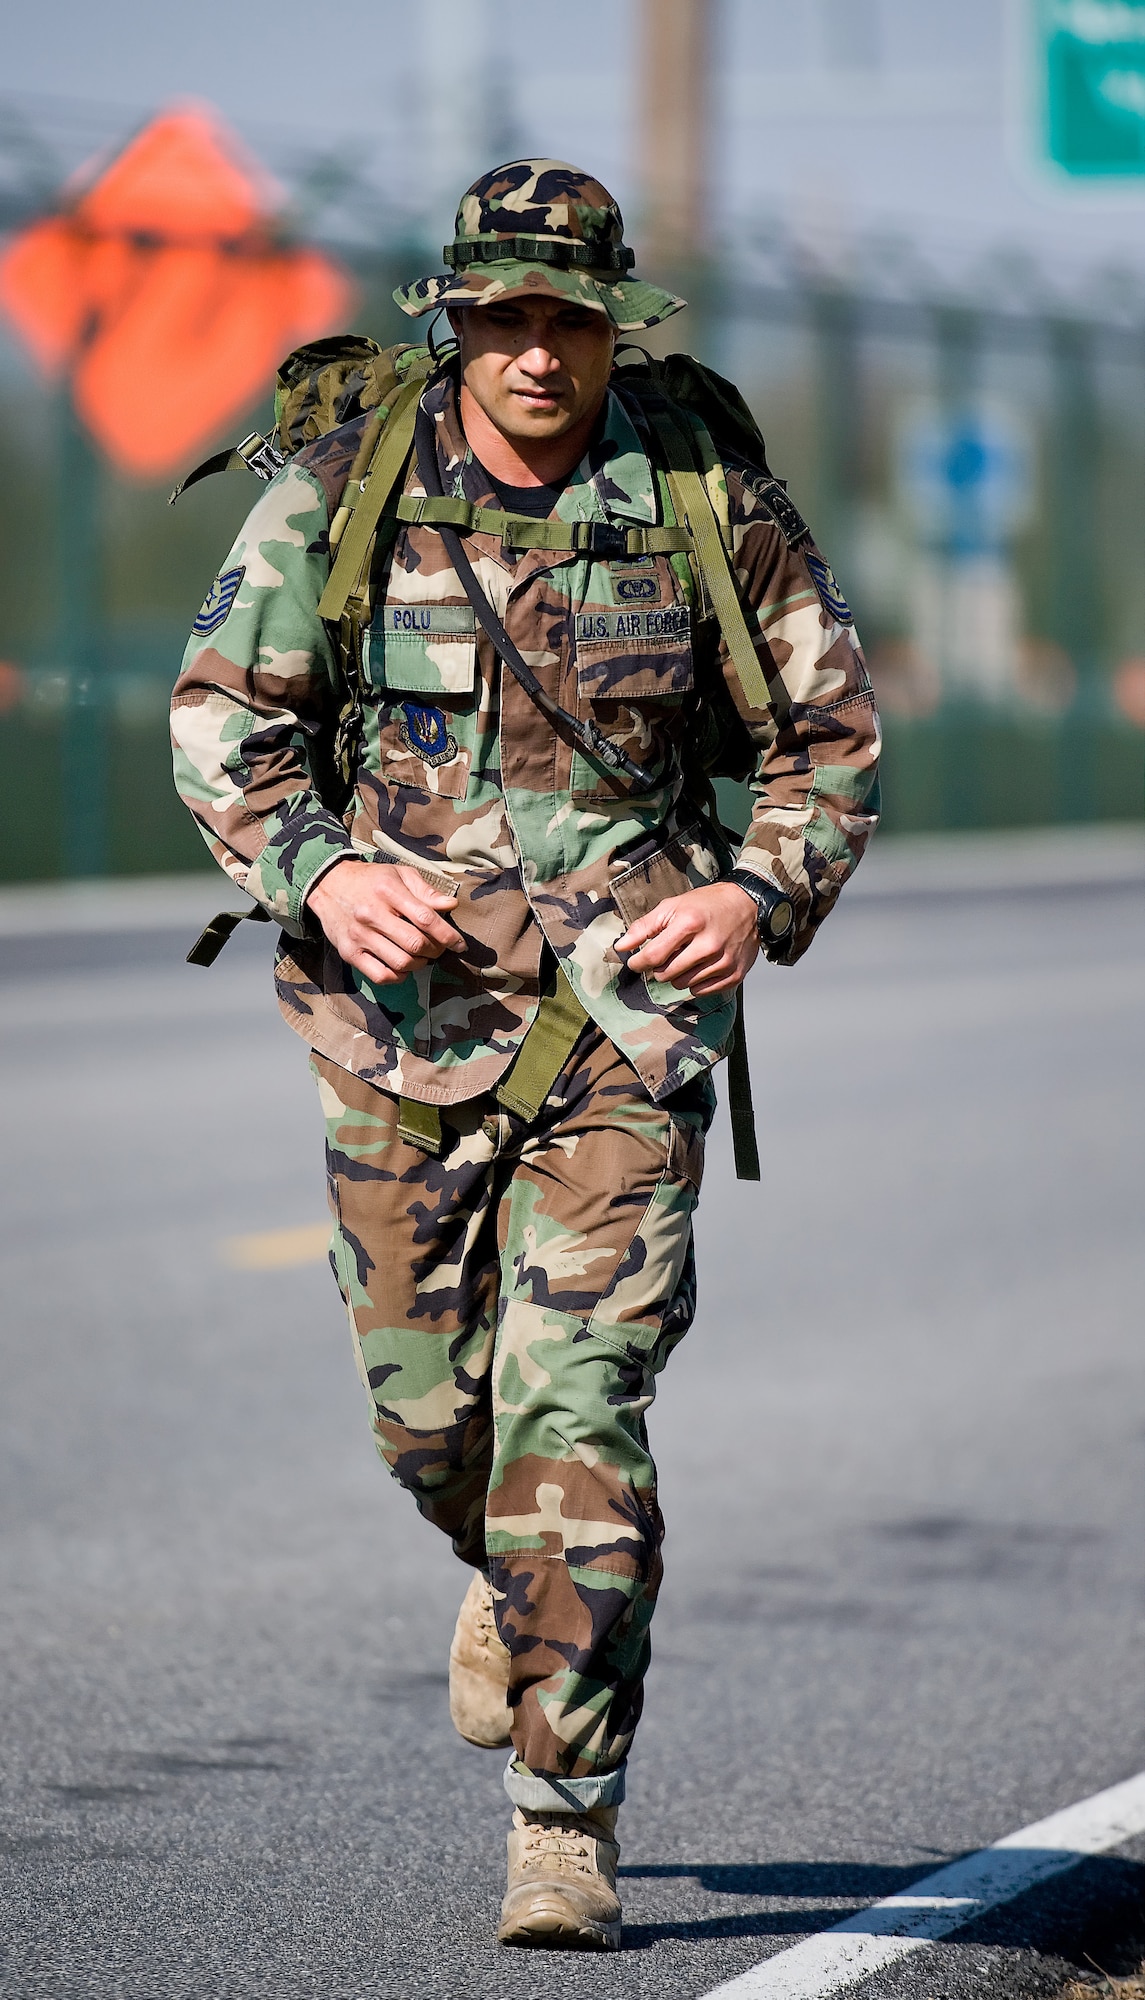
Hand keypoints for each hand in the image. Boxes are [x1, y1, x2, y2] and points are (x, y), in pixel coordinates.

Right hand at [306, 859, 464, 984]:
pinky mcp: (349, 953)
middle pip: (415, 943)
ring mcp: (359, 936)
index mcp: (388, 891)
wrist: (327, 885)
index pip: (426, 918)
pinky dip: (398, 976)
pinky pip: (380, 975)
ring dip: (419, 964)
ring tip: (422, 956)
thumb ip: (426, 890)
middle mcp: (372, 914)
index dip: (448, 935)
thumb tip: (451, 905)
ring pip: (401, 962)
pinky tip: (403, 967)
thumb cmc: (371, 880)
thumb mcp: (399, 874)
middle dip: (436, 951)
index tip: (460, 944)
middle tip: (439, 949)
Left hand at [616, 882, 759, 996]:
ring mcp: (723, 962)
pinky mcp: (734, 974)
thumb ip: (644, 926)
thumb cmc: (706, 905)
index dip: (638, 962)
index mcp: (690, 924)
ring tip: (686, 958)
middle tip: (667, 955)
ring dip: (677, 975)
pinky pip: (701, 992)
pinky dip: (695, 983)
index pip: (654, 956)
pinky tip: (700, 966)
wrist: (748, 904)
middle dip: (659, 968)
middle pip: (666, 974)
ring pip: (682, 985)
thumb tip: (620, 947)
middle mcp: (708, 945)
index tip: (635, 962)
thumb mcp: (673, 906)